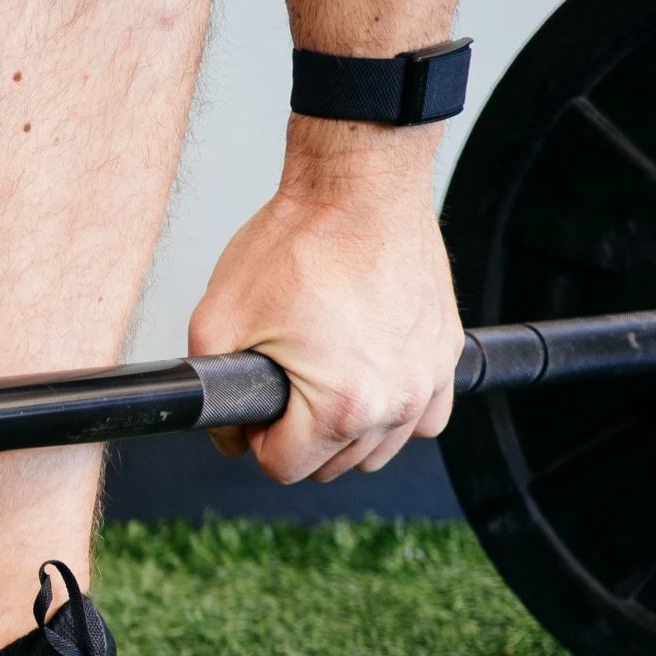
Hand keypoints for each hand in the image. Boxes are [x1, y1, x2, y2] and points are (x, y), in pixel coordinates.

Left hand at [187, 128, 463, 483]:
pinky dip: (393, 410)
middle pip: (331, 464)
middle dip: (297, 433)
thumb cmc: (298, 242)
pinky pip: (424, 416)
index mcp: (340, 406)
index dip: (255, 437)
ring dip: (344, 428)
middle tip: (282, 380)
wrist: (358, 187)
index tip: (256, 401)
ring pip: (377, 448)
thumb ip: (211, 396)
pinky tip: (365, 379)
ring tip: (319, 377)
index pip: (283, 467)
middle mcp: (394, 402)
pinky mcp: (445, 352)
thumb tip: (231, 437)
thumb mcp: (216, 324)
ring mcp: (427, 379)